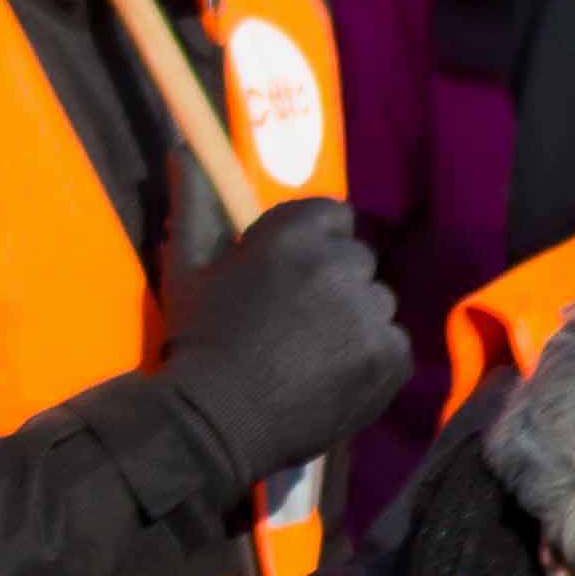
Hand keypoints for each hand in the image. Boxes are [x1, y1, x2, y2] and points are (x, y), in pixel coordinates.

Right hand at [144, 196, 408, 500]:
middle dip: (334, 286)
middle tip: (297, 324)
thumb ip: (194, 204)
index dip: (315, 245)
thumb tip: (183, 153)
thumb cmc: (196, 341)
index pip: (334, 216)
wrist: (215, 422)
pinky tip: (333, 379)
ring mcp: (371, 312)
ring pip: (375, 306)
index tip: (291, 276)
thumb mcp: (185, 268)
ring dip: (353, 323)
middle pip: (356, 263)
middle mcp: (341, 263)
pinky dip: (370, 361)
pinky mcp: (391, 357)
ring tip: (314, 358)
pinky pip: (392, 346)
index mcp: (294, 233)